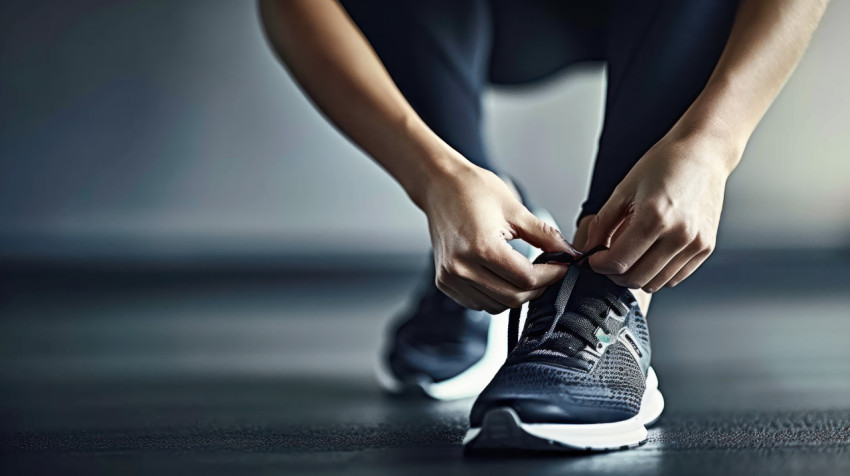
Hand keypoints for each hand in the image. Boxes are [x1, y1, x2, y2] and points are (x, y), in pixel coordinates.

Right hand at [422, 163, 577, 313]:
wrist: (438, 185)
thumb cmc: (471, 190)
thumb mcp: (515, 209)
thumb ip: (545, 235)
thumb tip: (569, 253)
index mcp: (480, 247)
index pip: (526, 279)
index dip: (551, 276)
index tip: (562, 266)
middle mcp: (461, 267)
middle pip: (513, 298)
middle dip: (537, 288)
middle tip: (548, 271)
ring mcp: (450, 278)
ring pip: (497, 305)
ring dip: (516, 294)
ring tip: (523, 272)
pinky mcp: (444, 283)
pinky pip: (478, 303)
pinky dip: (495, 295)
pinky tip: (501, 276)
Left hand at [586, 129, 736, 291]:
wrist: (703, 153)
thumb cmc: (666, 164)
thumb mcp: (623, 189)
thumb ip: (603, 224)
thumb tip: (589, 248)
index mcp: (654, 217)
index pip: (618, 262)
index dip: (598, 265)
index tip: (593, 259)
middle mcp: (679, 234)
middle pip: (636, 278)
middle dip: (614, 274)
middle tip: (606, 260)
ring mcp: (696, 244)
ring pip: (656, 283)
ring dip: (635, 276)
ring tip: (628, 255)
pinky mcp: (706, 248)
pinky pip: (675, 277)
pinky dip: (657, 273)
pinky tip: (649, 255)